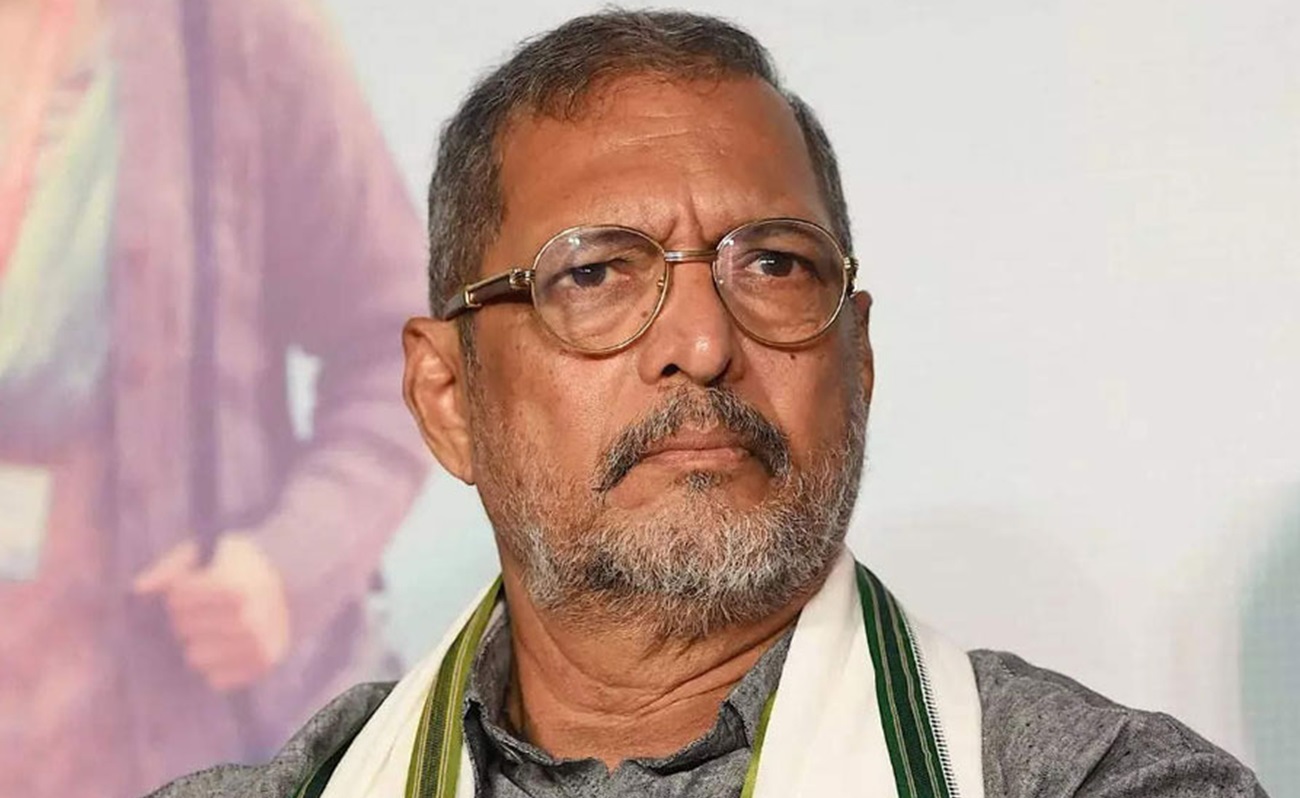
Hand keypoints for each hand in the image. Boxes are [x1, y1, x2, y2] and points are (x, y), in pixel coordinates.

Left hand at [133, 533, 290, 690]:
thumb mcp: (208, 553)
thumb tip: (138, 589)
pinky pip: (216, 679)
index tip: (193, 585)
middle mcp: (249, 619)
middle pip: (183, 628)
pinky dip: (216, 665)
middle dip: (187, 617)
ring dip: (199, 643)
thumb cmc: (240, 565)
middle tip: (204, 609)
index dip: (180, 591)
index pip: (178, 598)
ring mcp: (258, 645)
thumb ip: (171, 568)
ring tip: (214, 629)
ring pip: (195, 657)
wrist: (291, 584)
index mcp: (236, 587)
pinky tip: (226, 648)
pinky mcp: (264, 665)